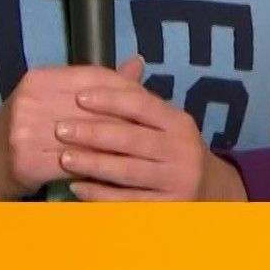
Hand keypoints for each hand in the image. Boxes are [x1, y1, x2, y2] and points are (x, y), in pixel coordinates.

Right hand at [0, 63, 136, 198]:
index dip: (124, 89)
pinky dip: (98, 169)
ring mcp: (25, 132)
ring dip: (117, 149)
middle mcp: (30, 100)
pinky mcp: (27, 162)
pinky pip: (74, 165)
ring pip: (87, 139)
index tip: (149, 103)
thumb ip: (97, 84)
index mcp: (39, 78)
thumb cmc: (27, 126)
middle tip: (154, 132)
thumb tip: (138, 62)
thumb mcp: (55, 97)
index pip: (93, 77)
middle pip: (93, 109)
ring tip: (143, 153)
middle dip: (127, 121)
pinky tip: (117, 173)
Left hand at [54, 56, 245, 200]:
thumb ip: (142, 99)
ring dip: (93, 164)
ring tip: (64, 157)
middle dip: (93, 133)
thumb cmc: (174, 149)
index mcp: (179, 122)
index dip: (111, 99)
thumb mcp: (166, 123)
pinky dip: (100, 194)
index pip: (143, 105)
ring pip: (127, 171)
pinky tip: (77, 187)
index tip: (78, 97)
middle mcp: (182, 150)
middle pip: (132, 138)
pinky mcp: (167, 208)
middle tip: (60, 129)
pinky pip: (127, 201)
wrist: (208, 191)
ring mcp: (176, 181)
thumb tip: (131, 60)